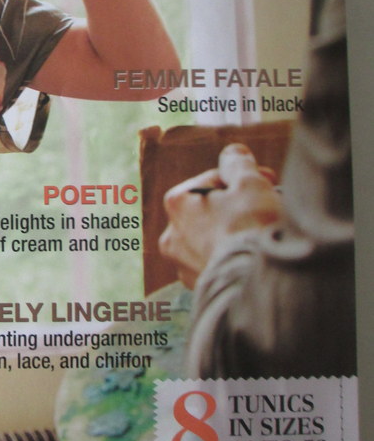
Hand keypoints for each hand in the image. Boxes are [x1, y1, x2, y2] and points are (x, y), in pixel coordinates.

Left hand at [159, 144, 283, 287]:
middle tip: (267, 206)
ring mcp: (183, 264)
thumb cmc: (250, 228)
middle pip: (211, 209)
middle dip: (238, 205)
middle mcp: (171, 234)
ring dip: (235, 232)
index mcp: (177, 202)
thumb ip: (238, 163)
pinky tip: (252, 258)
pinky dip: (233, 257)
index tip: (268, 182)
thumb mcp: (249, 183)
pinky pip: (218, 263)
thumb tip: (232, 153)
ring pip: (213, 238)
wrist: (254, 284)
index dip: (244, 179)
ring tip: (260, 235)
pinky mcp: (199, 287)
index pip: (214, 179)